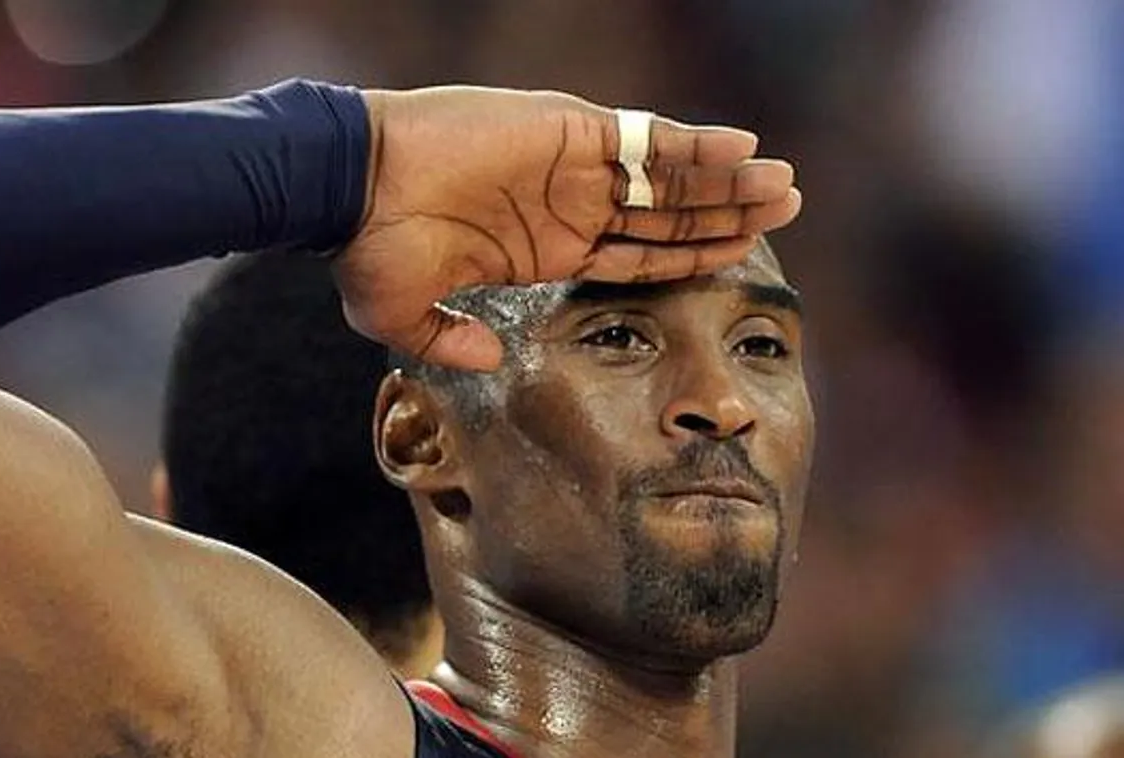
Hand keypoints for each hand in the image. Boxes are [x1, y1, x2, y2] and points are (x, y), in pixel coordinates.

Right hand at [331, 86, 800, 371]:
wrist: (348, 185)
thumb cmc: (369, 249)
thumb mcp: (406, 315)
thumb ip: (450, 340)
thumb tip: (486, 358)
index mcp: (546, 250)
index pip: (638, 256)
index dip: (691, 258)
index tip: (740, 258)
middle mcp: (569, 206)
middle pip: (668, 213)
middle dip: (727, 213)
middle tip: (787, 210)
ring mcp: (571, 166)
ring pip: (668, 176)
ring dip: (727, 180)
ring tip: (782, 184)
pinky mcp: (565, 131)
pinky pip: (645, 139)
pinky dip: (695, 145)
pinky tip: (742, 150)